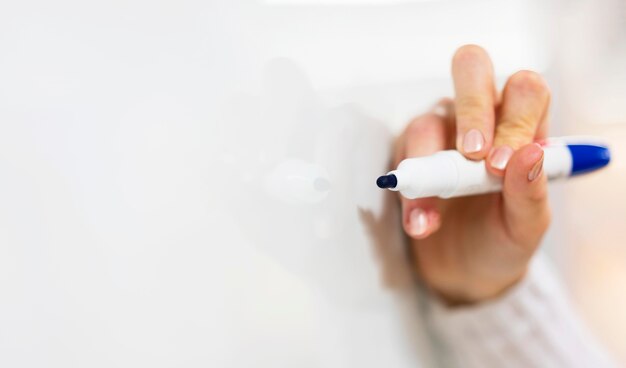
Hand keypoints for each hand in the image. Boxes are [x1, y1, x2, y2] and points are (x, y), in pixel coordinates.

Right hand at [396, 45, 550, 304]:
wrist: (463, 271)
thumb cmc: (501, 240)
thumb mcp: (526, 227)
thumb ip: (531, 193)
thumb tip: (529, 154)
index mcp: (523, 129)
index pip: (524, 92)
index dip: (512, 120)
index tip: (498, 166)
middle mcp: (481, 119)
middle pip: (473, 69)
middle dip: (471, 108)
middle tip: (469, 156)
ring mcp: (441, 133)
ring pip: (428, 119)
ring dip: (429, 170)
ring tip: (432, 220)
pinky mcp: (410, 155)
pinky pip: (403, 157)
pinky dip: (410, 193)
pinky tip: (421, 224)